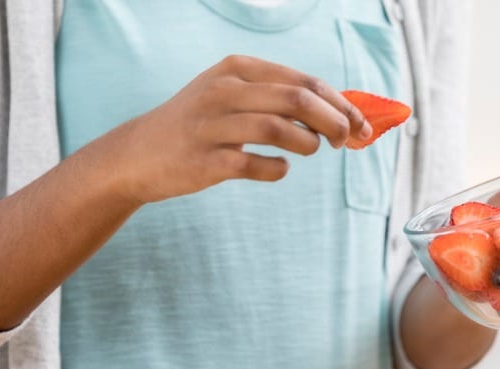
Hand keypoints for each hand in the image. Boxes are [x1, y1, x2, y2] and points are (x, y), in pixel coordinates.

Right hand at [113, 55, 371, 203]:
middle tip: (347, 141)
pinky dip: (275, 168)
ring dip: (307, 143)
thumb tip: (336, 113)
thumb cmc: (197, 127)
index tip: (362, 124)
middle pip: (297, 100)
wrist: (137, 155)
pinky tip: (278, 168)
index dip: (340, 103)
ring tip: (311, 150)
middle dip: (334, 121)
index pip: (303, 80)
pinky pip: (253, 164)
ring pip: (278, 128)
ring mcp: (212, 126)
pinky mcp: (204, 161)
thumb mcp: (231, 97)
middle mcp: (224, 91)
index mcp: (236, 69)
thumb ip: (276, 99)